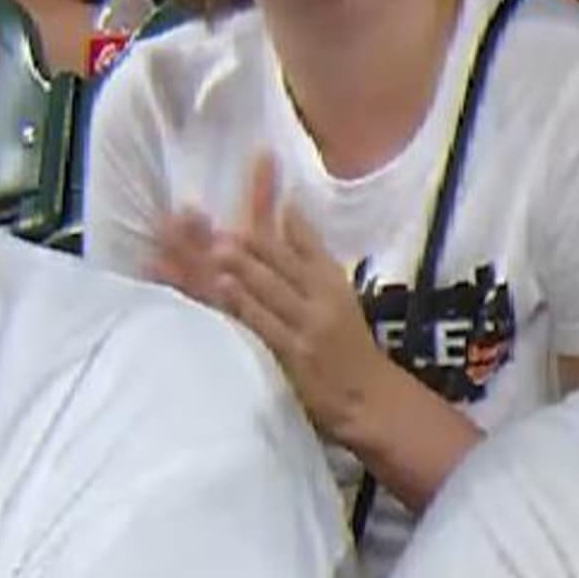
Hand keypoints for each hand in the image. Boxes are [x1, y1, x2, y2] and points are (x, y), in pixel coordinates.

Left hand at [204, 155, 404, 441]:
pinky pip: (263, 323)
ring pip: (268, 287)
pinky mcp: (293, 353)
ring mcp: (306, 324)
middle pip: (277, 258)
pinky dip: (242, 303)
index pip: (301, 237)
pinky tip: (222, 288)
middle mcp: (320, 295)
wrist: (370, 398)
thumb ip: (309, 258)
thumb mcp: (337, 296)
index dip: (275, 208)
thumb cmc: (348, 347)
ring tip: (216, 245)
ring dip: (239, 266)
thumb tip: (286, 214)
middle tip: (208, 217)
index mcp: (330, 279)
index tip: (255, 179)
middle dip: (246, 238)